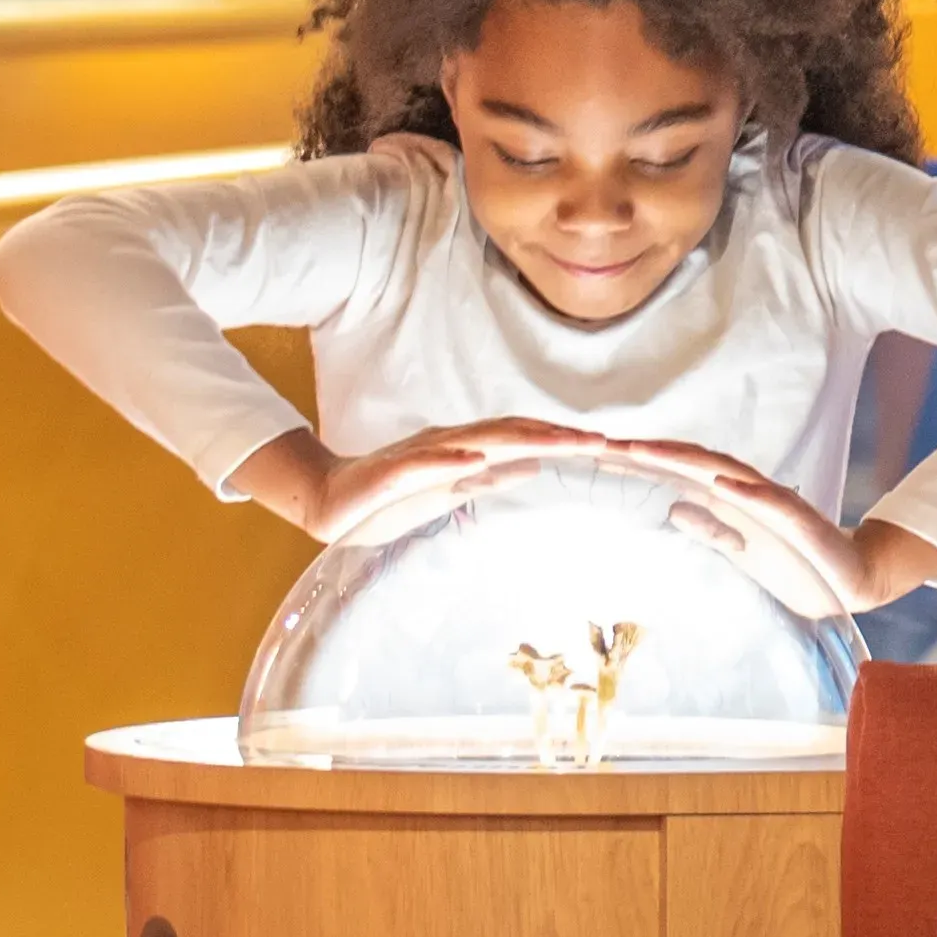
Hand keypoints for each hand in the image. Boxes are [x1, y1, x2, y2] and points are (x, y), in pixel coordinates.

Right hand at [231, 417, 600, 543]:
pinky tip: (475, 458)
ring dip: (518, 439)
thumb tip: (533, 467)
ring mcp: (419, 456)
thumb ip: (490, 478)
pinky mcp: (390, 473)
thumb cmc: (392, 498)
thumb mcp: (452, 491)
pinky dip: (450, 459)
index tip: (608, 448)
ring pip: (475, 441)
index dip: (564, 441)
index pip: (523, 440)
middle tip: (601, 441)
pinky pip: (423, 465)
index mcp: (465, 449)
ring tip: (557, 441)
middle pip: (510, 434)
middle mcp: (448, 444)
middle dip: (556, 436)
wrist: (328, 501)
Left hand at [602, 435, 935, 611]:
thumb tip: (674, 509)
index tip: (593, 458)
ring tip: (644, 451)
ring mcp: (774, 503)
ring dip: (683, 460)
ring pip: (724, 472)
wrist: (849, 583)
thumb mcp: (738, 552)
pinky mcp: (800, 522)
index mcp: (729, 500)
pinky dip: (746, 490)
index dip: (637, 464)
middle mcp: (748, 492)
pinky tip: (718, 481)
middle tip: (600, 445)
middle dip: (647, 453)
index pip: (676, 474)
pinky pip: (771, 502)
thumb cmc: (794, 566)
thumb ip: (709, 529)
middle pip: (691, 463)